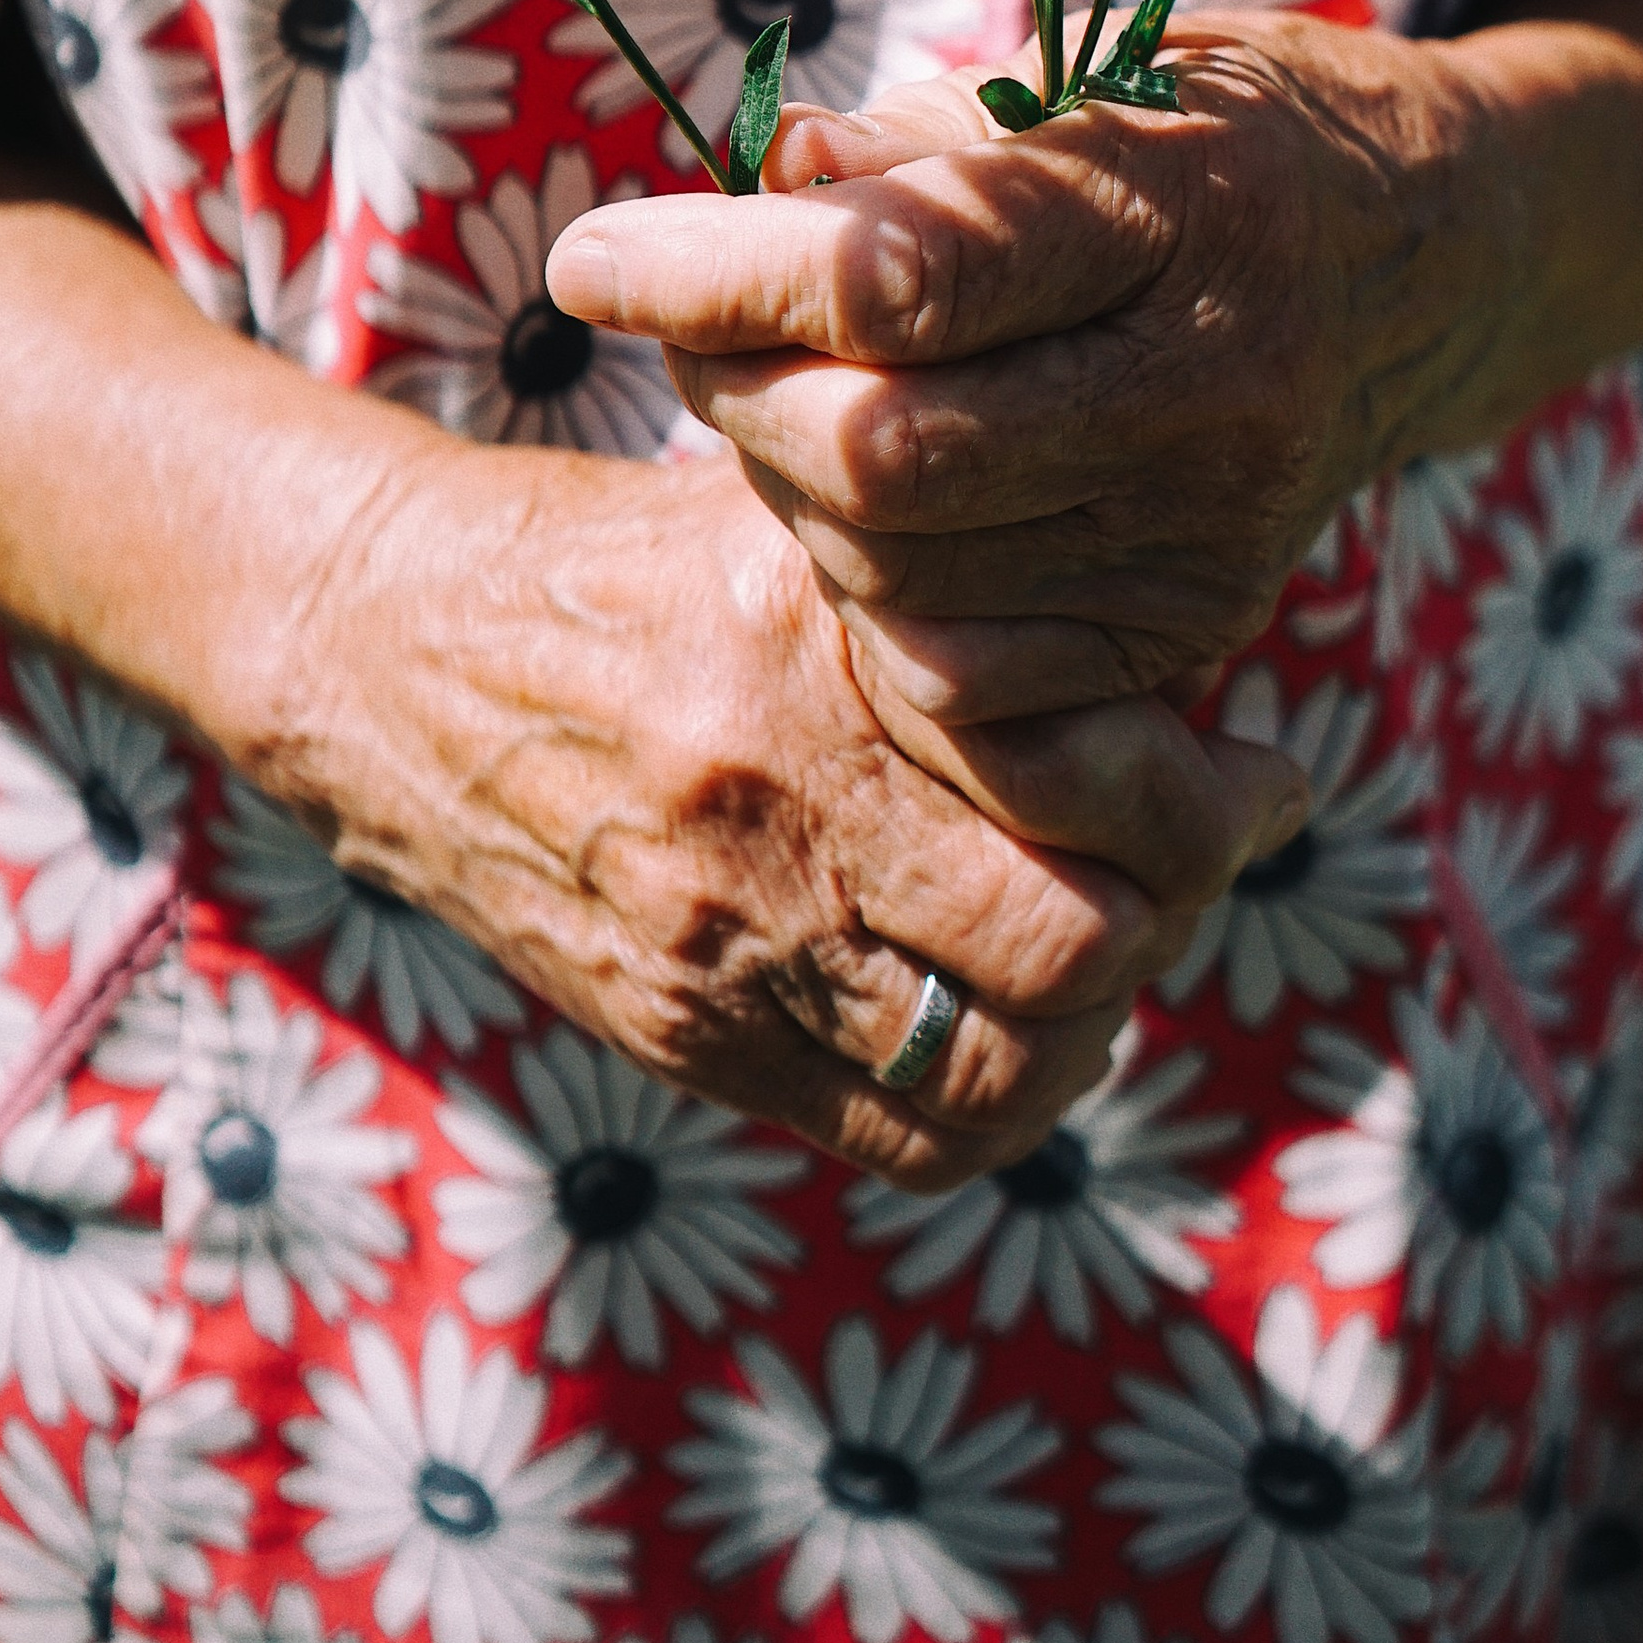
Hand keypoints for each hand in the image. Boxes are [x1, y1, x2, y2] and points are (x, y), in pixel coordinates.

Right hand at [282, 431, 1307, 1184]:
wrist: (388, 653)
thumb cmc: (626, 554)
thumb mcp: (785, 506)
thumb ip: (949, 555)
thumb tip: (1167, 605)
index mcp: (811, 642)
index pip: (1091, 776)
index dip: (1211, 791)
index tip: (1254, 758)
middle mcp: (772, 800)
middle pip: (1074, 939)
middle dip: (1174, 904)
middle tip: (1197, 849)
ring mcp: (722, 942)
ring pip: (1005, 1067)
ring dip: (1098, 1016)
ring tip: (1113, 931)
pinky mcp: (685, 1036)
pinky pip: (904, 1136)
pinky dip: (1004, 1097)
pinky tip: (1021, 1016)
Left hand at [544, 14, 1507, 729]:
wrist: (1421, 258)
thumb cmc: (1212, 135)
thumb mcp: (1082, 76)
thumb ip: (905, 141)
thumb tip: (749, 177)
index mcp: (1181, 208)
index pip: (897, 275)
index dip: (710, 272)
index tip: (590, 257)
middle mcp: (1211, 386)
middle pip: (881, 457)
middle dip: (732, 394)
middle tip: (692, 325)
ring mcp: (1208, 530)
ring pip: (900, 577)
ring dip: (784, 490)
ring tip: (780, 393)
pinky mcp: (1191, 627)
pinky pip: (960, 668)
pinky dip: (864, 587)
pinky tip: (863, 498)